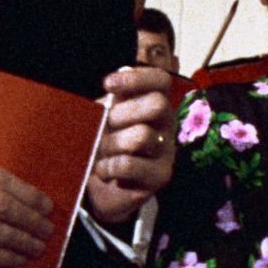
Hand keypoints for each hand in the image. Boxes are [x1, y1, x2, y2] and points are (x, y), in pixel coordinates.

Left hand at [85, 67, 176, 223]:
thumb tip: (109, 93)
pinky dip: (108, 167)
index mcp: (152, 105)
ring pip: (142, 135)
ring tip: (100, 153)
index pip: (160, 81)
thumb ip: (107, 104)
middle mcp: (165, 125)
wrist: (100, 189)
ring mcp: (166, 151)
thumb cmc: (100, 146)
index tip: (107, 85)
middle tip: (106, 126)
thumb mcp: (101, 120)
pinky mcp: (160, 176)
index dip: (137, 78)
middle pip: (158, 104)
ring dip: (112, 144)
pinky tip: (103, 172)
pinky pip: (130, 165)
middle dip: (123, 113)